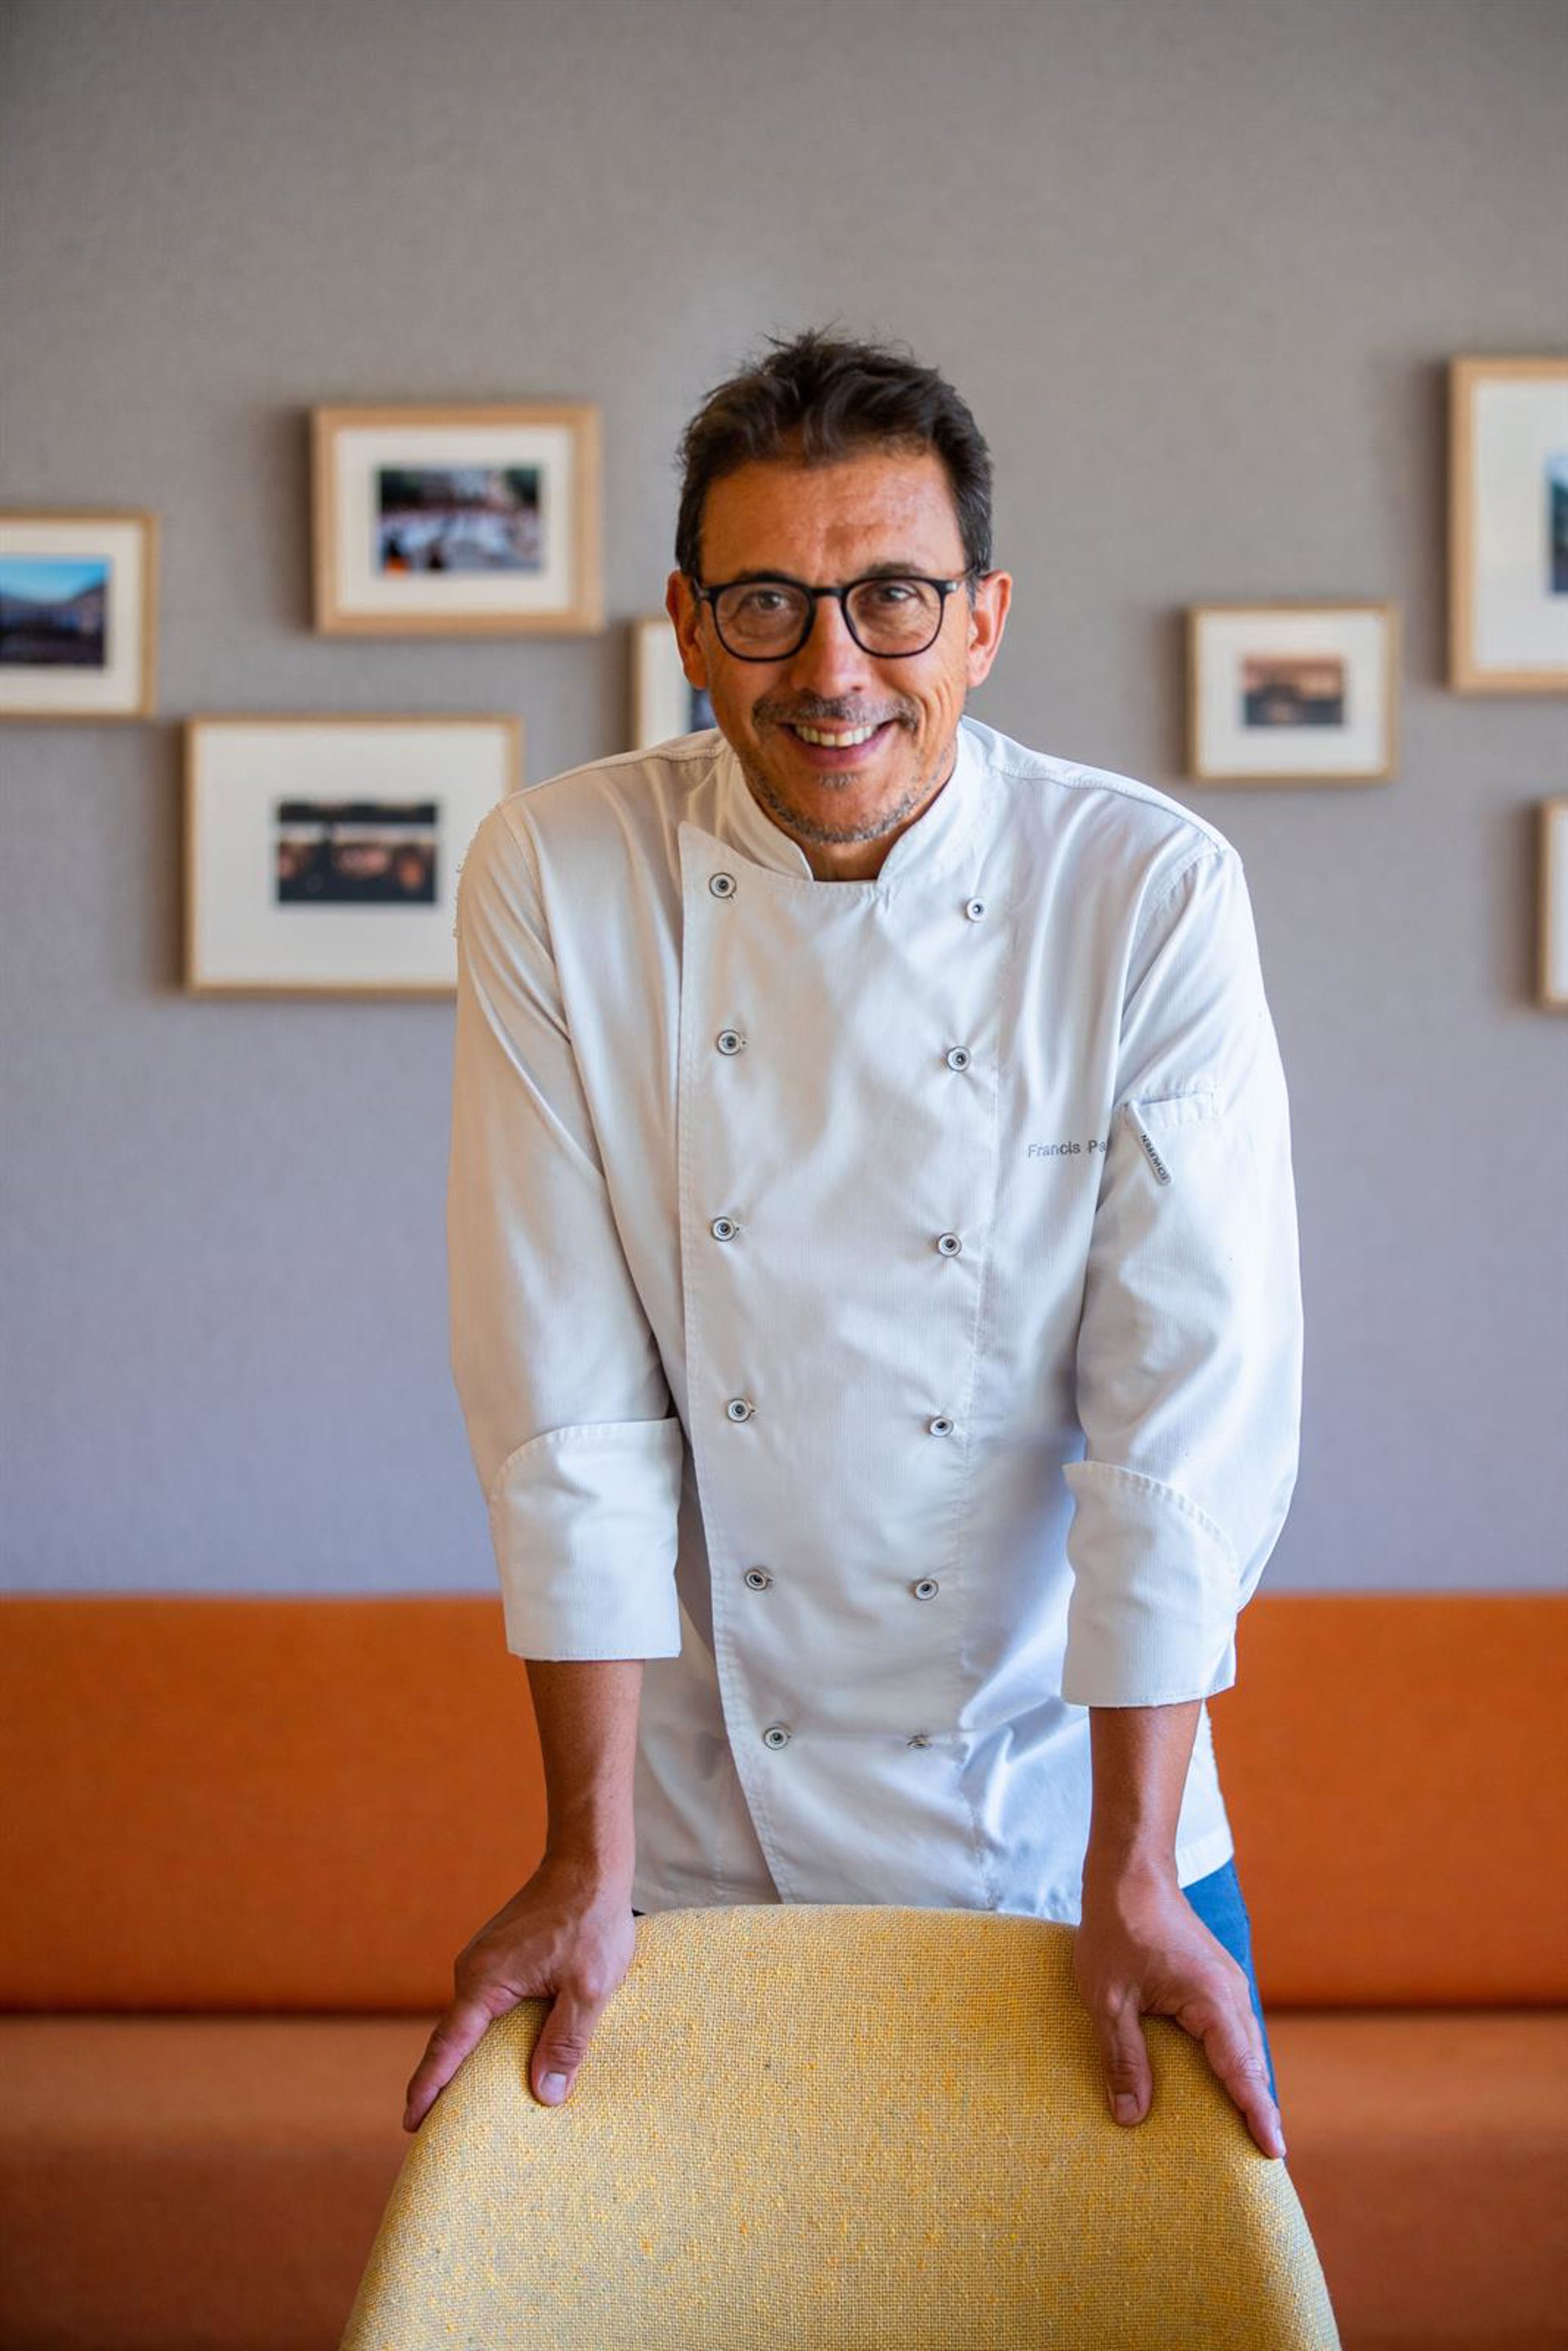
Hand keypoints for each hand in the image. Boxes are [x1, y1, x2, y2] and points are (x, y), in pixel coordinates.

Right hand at [402, 1852, 636, 2131]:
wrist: (590, 1863)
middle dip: (447, 2083)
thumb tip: (546, 2094)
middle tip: (442, 2132)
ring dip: (473, 2057)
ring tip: (475, 2104)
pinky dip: (491, 2033)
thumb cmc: (591, 1921)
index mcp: (486, 1980)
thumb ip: (566, 2041)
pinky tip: (508, 2054)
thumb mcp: (588, 1988)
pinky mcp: (502, 1955)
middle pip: (455, 2038)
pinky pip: (489, 2004)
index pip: (449, 2047)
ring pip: (474, 2021)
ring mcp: (487, 1960)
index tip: (410, 2124)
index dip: (429, 2088)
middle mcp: (475, 1971)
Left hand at [1073, 1860, 1285, 2159]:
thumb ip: (1124, 2059)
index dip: (1256, 2114)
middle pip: (1251, 2064)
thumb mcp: (1108, 2001)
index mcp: (1211, 1999)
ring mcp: (1226, 1984)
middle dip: (1257, 2110)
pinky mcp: (1214, 1980)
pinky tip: (1220, 2084)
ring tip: (1246, 2135)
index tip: (1274, 2154)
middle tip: (1261, 2163)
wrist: (1130, 1872)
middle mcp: (1230, 1993)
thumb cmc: (1116, 1930)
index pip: (1241, 2070)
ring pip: (1243, 2047)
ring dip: (1246, 2086)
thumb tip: (1131, 2117)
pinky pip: (1231, 2030)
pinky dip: (1233, 2061)